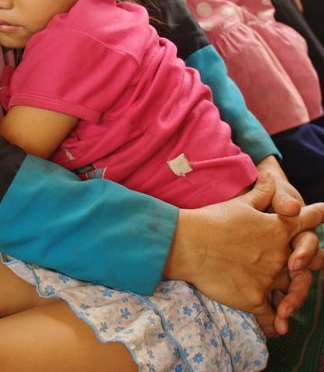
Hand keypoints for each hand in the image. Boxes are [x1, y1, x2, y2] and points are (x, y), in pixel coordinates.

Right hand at [163, 172, 323, 333]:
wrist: (189, 245)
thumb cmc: (213, 219)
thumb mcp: (240, 202)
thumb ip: (262, 192)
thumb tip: (271, 175)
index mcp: (278, 228)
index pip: (307, 219)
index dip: (317, 214)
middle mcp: (280, 254)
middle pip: (308, 262)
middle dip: (311, 260)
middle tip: (309, 262)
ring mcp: (270, 278)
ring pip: (293, 290)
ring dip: (295, 296)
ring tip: (291, 303)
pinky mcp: (255, 299)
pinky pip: (273, 315)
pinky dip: (277, 322)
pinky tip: (278, 325)